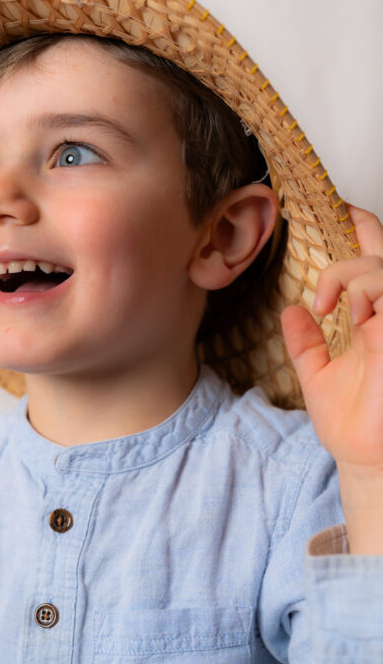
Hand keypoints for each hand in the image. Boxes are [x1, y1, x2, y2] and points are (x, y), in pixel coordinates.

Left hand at [281, 206, 382, 551]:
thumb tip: (290, 310)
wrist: (365, 458)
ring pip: (380, 265)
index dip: (357, 227)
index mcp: (369, 318)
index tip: (328, 205)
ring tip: (329, 306)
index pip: (368, 260)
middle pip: (380, 249)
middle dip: (356, 228)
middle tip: (326, 224)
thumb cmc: (352, 422)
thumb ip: (305, 342)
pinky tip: (350, 315)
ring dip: (349, 274)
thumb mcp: (316, 375)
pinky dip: (364, 289)